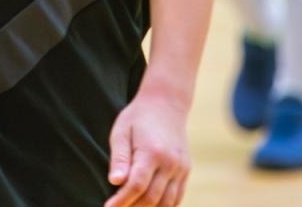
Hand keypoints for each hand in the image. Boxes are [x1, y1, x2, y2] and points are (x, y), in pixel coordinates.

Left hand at [105, 89, 190, 206]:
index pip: (136, 186)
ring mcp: (181, 168)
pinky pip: (177, 197)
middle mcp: (170, 163)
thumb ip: (119, 158)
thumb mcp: (121, 131)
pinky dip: (163, 206)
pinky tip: (148, 205)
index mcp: (152, 152)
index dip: (121, 201)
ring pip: (166, 202)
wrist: (167, 103)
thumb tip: (115, 182)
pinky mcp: (186, 171)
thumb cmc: (138, 117)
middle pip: (152, 197)